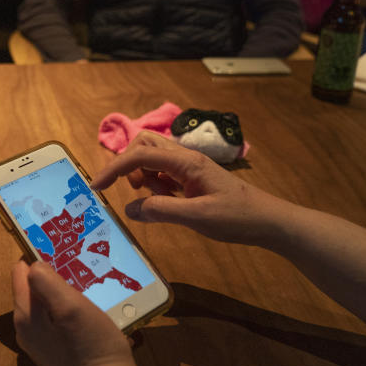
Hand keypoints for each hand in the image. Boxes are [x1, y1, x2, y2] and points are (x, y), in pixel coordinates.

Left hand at [12, 261, 140, 365]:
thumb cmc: (91, 346)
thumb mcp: (71, 308)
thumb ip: (48, 283)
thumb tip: (34, 264)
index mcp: (25, 314)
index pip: (20, 271)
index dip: (38, 255)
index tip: (60, 247)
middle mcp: (25, 328)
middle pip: (33, 286)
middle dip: (52, 271)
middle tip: (77, 262)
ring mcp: (40, 341)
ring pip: (46, 302)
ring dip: (63, 289)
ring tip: (86, 280)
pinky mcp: (55, 349)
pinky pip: (56, 318)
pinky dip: (68, 307)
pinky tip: (89, 305)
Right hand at [91, 131, 290, 247]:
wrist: (269, 221)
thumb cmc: (238, 218)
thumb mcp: (198, 218)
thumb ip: (162, 211)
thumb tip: (128, 208)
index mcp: (185, 162)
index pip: (140, 154)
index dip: (115, 168)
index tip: (97, 187)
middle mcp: (184, 158)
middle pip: (143, 144)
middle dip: (129, 165)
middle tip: (136, 191)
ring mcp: (188, 167)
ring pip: (152, 157)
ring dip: (143, 175)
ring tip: (157, 200)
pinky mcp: (192, 178)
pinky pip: (163, 172)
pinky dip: (155, 184)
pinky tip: (167, 202)